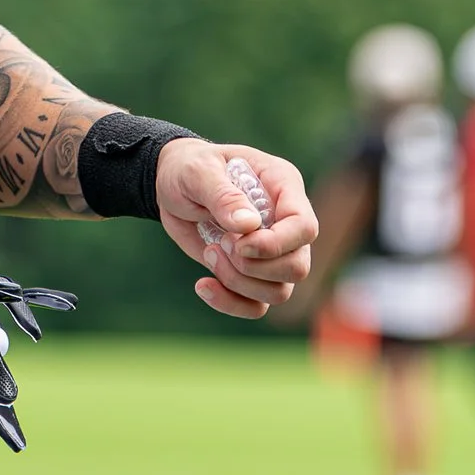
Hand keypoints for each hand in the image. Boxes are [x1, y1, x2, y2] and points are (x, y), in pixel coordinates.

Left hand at [157, 140, 316, 318]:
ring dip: (238, 281)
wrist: (170, 184)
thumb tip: (248, 225)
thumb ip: (223, 195)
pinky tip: (203, 286)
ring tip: (209, 251)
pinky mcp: (251, 273)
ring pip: (279, 291)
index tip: (238, 244)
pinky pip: (256, 306)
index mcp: (282, 187)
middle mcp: (285, 223)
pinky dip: (230, 303)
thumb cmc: (188, 168)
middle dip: (253, 267)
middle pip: (297, 267)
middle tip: (219, 243)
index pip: (304, 227)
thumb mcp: (198, 171)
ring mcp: (271, 252)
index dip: (275, 244)